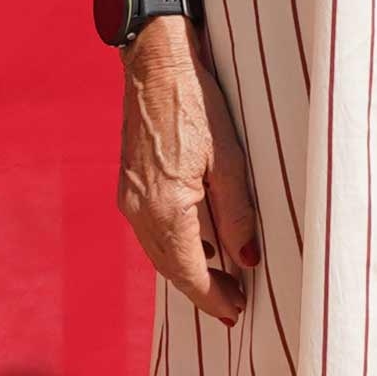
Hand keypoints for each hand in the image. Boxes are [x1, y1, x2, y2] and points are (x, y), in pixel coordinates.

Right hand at [113, 17, 260, 322]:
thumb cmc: (196, 104)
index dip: (214, 297)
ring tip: (221, 281)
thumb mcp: (229, 160)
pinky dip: (174, 247)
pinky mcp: (129, 184)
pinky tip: (198, 245)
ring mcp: (129, 197)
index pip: (190, 271)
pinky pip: (151, 230)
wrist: (155, 63)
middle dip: (202, 290)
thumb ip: (238, 215)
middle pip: (171, 268)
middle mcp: (139, 209)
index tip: (238, 312)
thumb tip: (247, 259)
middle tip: (235, 305)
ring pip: (159, 252)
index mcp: (164, 208)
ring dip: (188, 270)